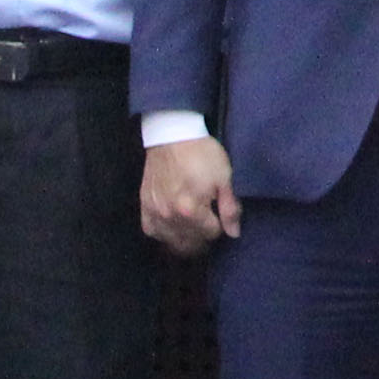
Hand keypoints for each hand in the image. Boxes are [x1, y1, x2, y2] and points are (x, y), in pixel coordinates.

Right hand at [141, 136, 241, 254]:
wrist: (172, 136)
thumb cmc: (202, 154)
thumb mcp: (224, 178)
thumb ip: (229, 209)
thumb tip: (234, 234)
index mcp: (190, 210)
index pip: (211, 234)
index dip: (220, 225)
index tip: (220, 214)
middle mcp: (169, 216)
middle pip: (191, 242)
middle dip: (204, 236)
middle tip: (210, 222)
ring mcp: (154, 213)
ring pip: (172, 242)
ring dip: (186, 239)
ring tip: (194, 227)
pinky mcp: (144, 207)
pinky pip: (153, 232)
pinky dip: (165, 233)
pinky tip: (174, 226)